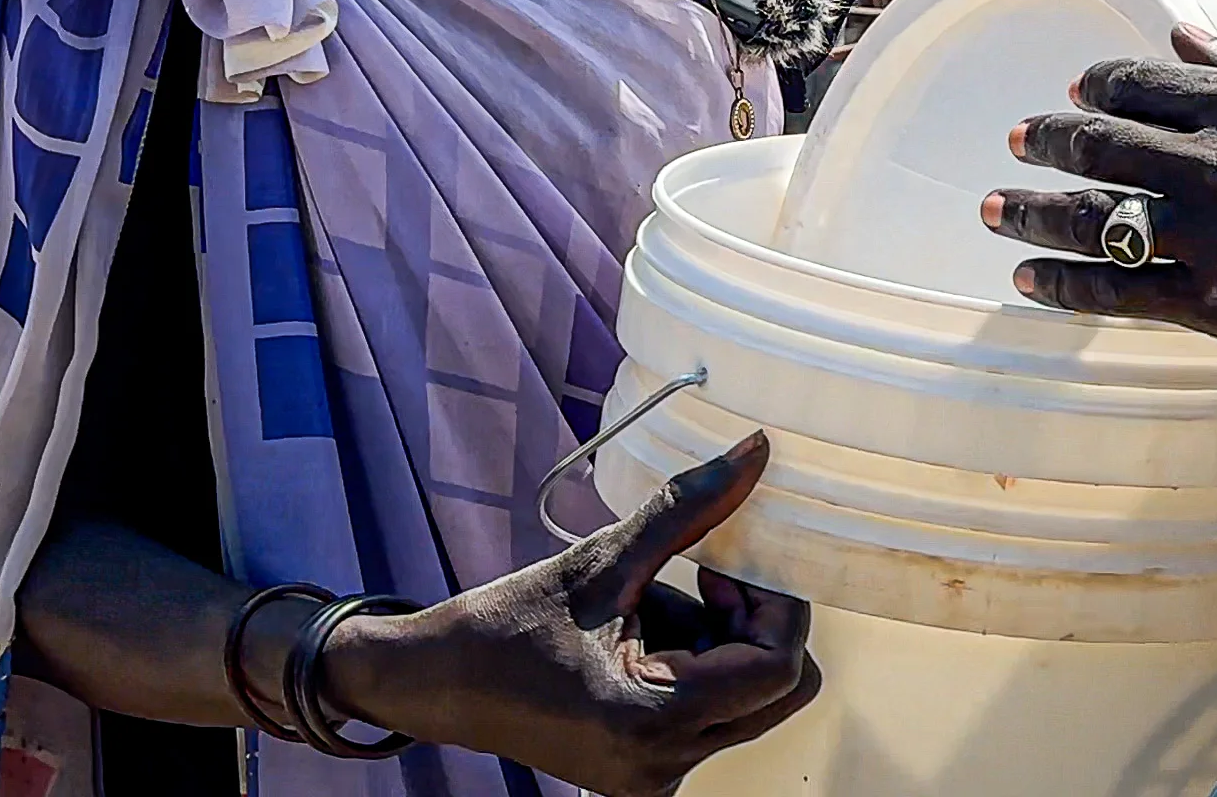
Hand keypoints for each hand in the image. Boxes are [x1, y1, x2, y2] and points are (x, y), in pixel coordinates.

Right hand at [323, 431, 818, 795]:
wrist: (437, 683)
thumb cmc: (510, 623)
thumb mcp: (603, 560)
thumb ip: (689, 508)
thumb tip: (755, 451)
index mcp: (651, 719)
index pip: (779, 670)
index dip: (777, 606)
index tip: (736, 563)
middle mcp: (661, 765)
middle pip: (776, 692)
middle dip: (755, 625)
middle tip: (709, 579)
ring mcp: (654, 776)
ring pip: (746, 702)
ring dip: (721, 644)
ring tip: (650, 608)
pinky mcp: (645, 769)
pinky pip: (709, 715)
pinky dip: (696, 667)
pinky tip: (641, 636)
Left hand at [980, 24, 1216, 368]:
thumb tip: (1185, 40)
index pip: (1141, 86)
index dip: (1094, 89)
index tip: (1070, 94)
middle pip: (1102, 146)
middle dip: (1047, 143)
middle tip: (1015, 142)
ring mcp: (1212, 234)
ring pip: (1095, 217)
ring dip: (1033, 212)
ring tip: (995, 210)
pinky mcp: (1216, 300)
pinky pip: (1118, 290)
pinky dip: (1064, 283)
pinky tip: (1031, 281)